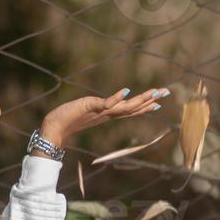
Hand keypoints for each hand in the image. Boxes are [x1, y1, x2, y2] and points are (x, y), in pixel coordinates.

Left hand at [39, 86, 169, 148]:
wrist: (54, 128)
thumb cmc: (68, 119)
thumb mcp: (88, 111)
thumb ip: (98, 108)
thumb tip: (103, 106)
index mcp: (108, 114)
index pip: (130, 110)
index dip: (145, 106)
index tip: (159, 102)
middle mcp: (107, 114)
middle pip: (133, 108)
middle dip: (149, 100)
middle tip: (165, 92)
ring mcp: (100, 112)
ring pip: (124, 106)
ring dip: (140, 100)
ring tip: (154, 93)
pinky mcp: (90, 107)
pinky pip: (106, 103)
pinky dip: (116, 98)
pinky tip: (126, 91)